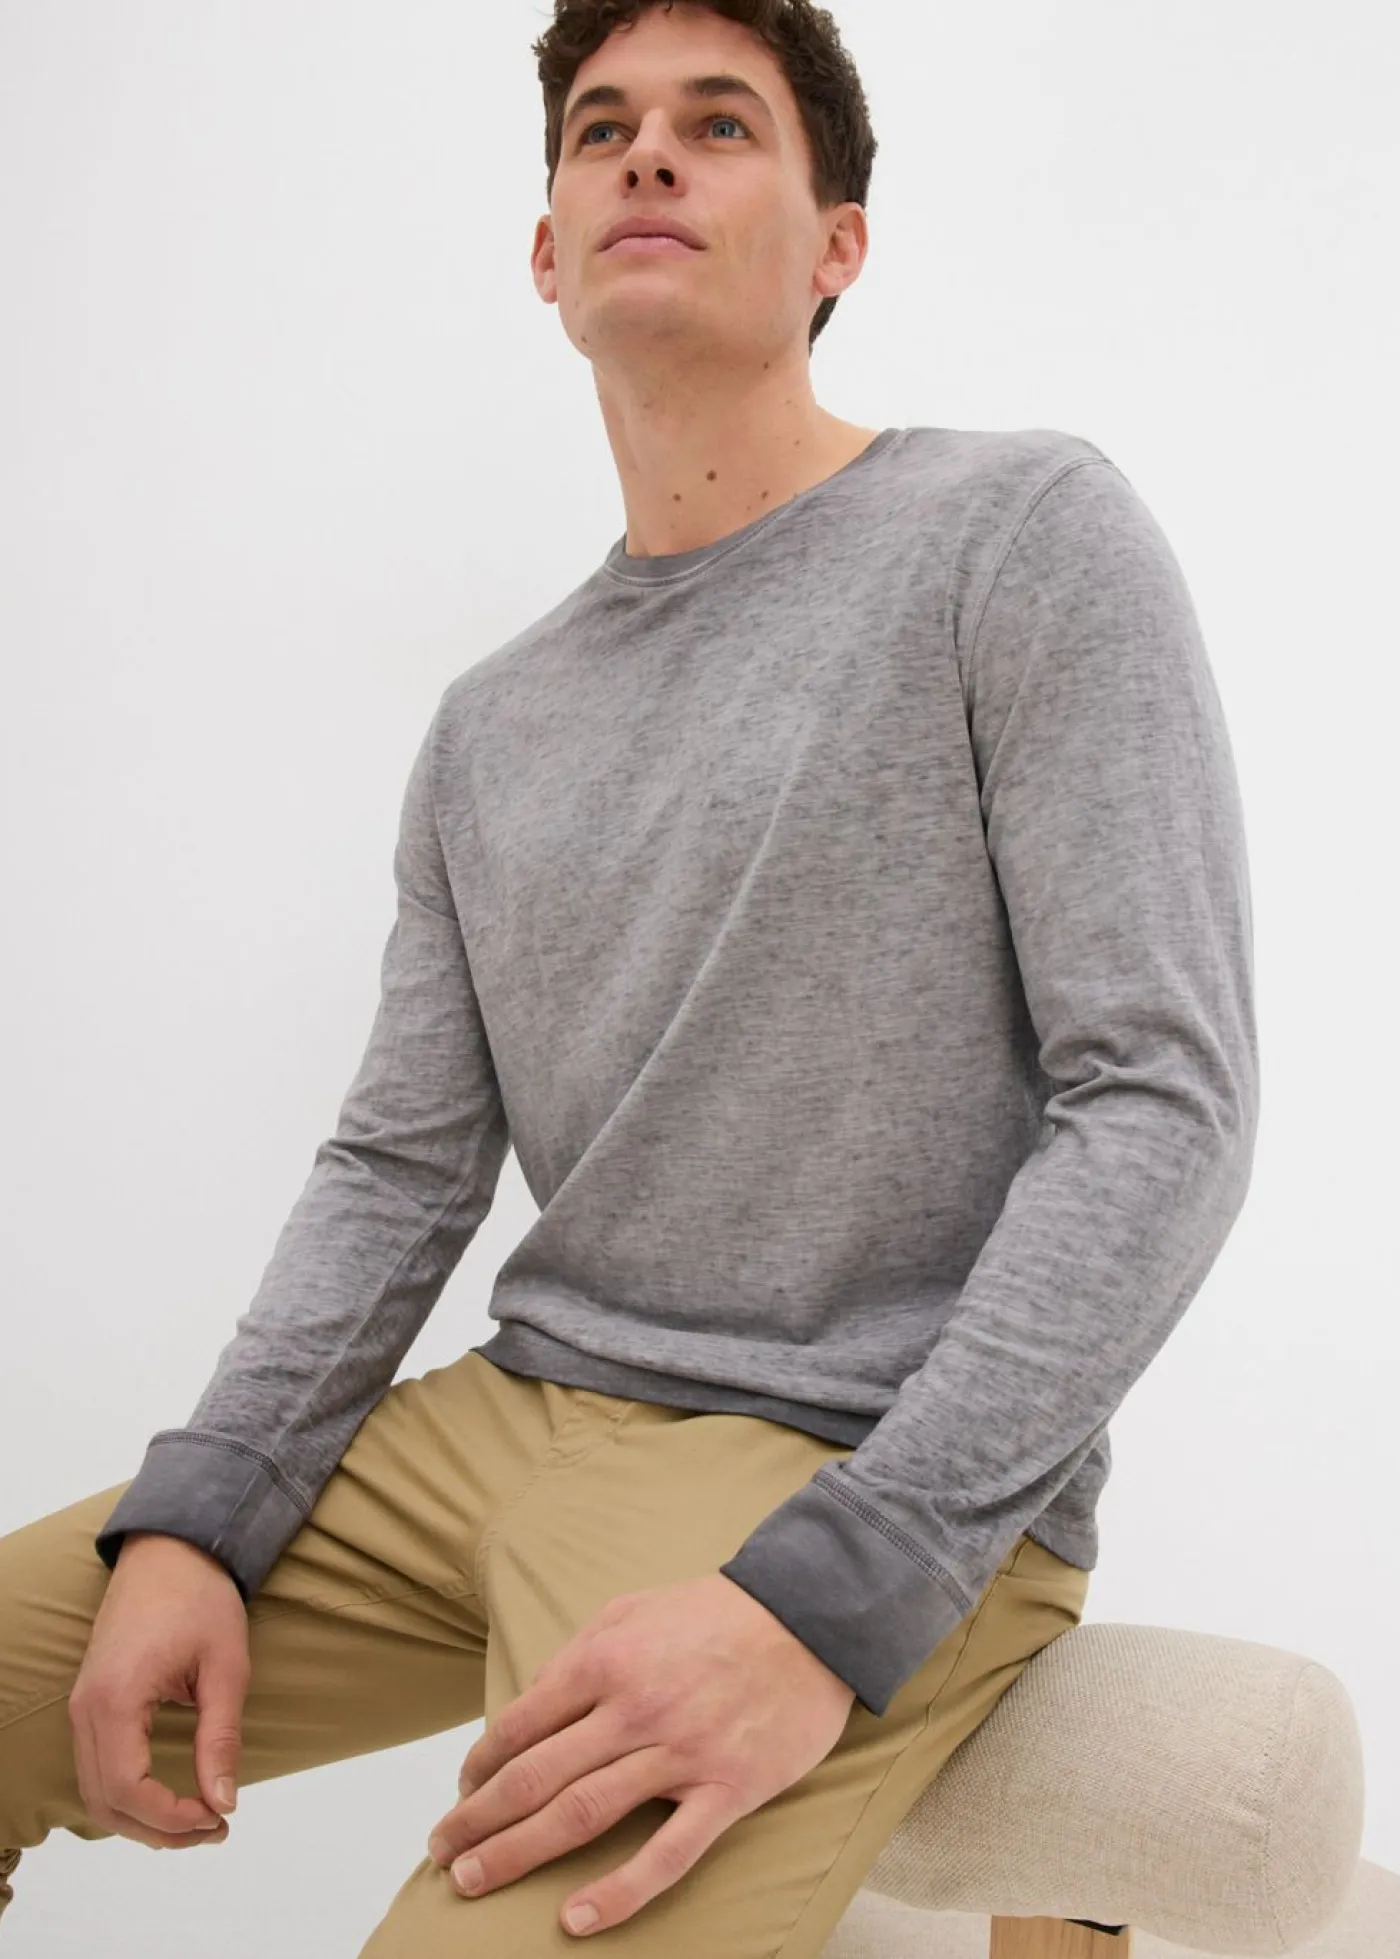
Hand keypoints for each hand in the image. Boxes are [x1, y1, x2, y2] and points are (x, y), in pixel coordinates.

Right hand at [68, 1532, 247, 1850]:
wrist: (171, 1548)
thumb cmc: (201, 1598)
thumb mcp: (226, 1667)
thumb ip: (220, 1738)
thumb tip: (223, 1802)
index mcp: (115, 1699)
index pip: (126, 1789)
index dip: (169, 1819)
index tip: (216, 1819)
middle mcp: (86, 1709)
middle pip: (104, 1802)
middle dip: (158, 1830)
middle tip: (214, 1828)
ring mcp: (82, 1706)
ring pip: (94, 1793)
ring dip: (142, 1819)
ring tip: (199, 1820)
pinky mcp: (90, 1702)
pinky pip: (96, 1768)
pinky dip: (127, 1796)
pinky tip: (170, 1797)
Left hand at [425, 1572, 856, 1936]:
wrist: (808, 1616)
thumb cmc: (714, 1613)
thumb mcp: (630, 1610)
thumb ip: (576, 1656)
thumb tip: (528, 1705)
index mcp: (605, 1661)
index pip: (519, 1726)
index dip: (479, 1767)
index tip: (462, 1791)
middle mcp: (633, 1710)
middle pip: (536, 1779)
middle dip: (477, 1820)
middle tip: (442, 1853)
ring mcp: (680, 1754)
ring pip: (583, 1815)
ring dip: (517, 1853)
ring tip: (472, 1882)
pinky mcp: (727, 1791)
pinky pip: (667, 1854)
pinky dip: (618, 1892)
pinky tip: (575, 1920)